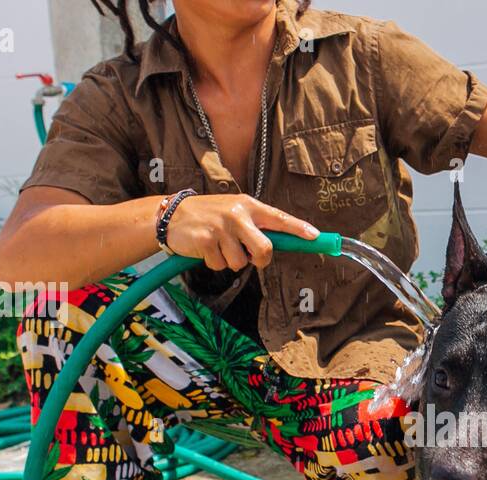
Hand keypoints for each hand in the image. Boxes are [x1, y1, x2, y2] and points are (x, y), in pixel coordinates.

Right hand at [165, 193, 318, 269]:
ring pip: (241, 263)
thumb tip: (276, 246)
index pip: (279, 218)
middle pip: (265, 249)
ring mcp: (221, 227)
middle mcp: (237, 214)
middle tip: (250, 256)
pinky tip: (206, 249)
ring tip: (218, 246)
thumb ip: (255, 226)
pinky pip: (220, 265)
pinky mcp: (206, 241)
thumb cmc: (209, 216)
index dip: (298, 228)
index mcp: (248, 205)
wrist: (172, 214)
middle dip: (260, 260)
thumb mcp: (234, 212)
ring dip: (231, 261)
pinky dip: (214, 263)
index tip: (315, 236)